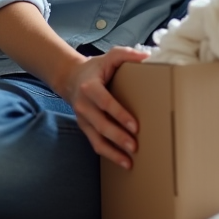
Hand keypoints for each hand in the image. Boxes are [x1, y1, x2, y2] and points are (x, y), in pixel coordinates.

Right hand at [54, 46, 149, 169]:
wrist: (70, 78)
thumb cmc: (96, 68)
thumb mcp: (109, 57)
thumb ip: (126, 55)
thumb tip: (148, 57)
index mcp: (90, 87)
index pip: (105, 102)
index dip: (119, 114)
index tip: (135, 125)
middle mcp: (83, 104)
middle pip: (100, 124)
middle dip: (118, 136)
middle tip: (135, 146)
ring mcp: (83, 118)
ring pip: (96, 138)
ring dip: (113, 152)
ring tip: (130, 161)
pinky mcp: (84, 127)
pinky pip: (95, 144)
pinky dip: (109, 155)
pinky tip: (123, 162)